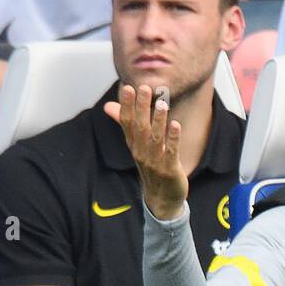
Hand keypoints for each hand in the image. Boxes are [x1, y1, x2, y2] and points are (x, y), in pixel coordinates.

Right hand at [103, 84, 187, 220]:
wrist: (162, 198)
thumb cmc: (150, 166)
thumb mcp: (136, 145)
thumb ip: (124, 123)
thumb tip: (108, 106)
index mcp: (134, 144)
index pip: (127, 123)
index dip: (127, 106)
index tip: (128, 88)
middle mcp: (141, 152)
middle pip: (140, 127)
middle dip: (142, 108)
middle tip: (144, 88)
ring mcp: (155, 161)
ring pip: (155, 138)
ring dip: (158, 120)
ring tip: (162, 103)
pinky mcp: (169, 169)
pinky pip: (171, 151)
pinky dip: (173, 138)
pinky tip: (176, 125)